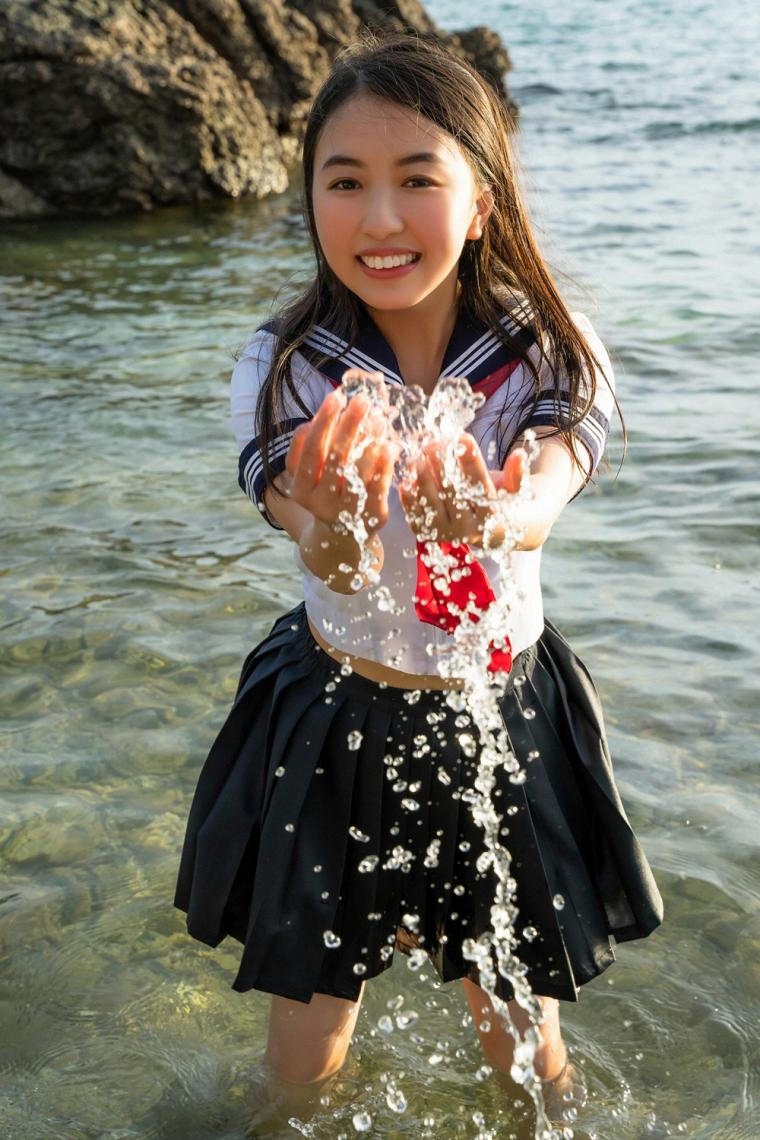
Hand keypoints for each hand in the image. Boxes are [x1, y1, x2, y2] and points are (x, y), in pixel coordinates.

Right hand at [286, 387, 396, 534]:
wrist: (343, 533)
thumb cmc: (327, 488)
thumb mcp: (313, 470)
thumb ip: (316, 441)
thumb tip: (329, 406)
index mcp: (301, 489)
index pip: (310, 450)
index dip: (323, 422)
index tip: (336, 396)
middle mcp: (319, 504)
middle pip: (335, 458)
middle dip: (350, 425)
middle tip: (363, 400)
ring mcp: (346, 514)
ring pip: (358, 472)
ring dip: (370, 441)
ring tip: (379, 418)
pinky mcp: (371, 518)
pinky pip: (380, 486)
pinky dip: (385, 463)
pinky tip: (390, 443)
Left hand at [399, 434, 526, 545]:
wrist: (497, 532)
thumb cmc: (506, 502)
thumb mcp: (517, 489)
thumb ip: (517, 474)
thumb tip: (520, 454)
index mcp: (491, 517)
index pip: (479, 486)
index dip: (471, 461)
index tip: (463, 437)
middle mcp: (469, 530)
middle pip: (452, 495)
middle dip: (441, 467)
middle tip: (433, 444)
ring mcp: (447, 534)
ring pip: (431, 507)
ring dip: (421, 482)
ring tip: (416, 458)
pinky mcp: (431, 535)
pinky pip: (417, 517)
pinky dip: (409, 501)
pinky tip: (405, 481)